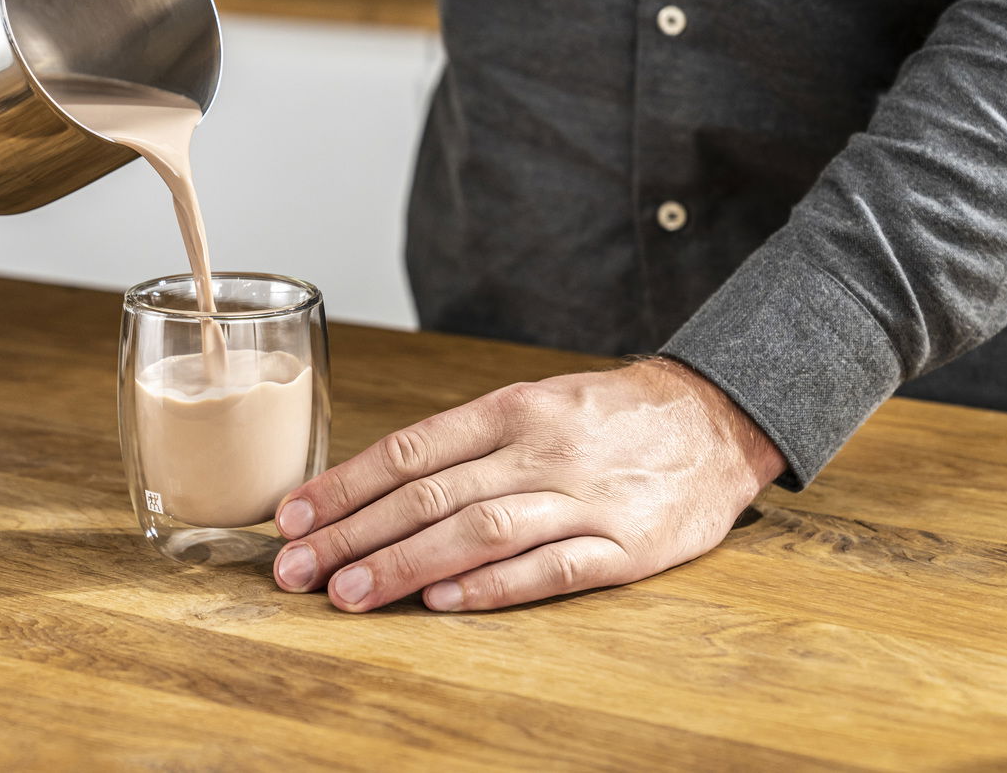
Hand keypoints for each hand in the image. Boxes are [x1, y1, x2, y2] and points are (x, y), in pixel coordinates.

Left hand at [272, 358, 786, 611]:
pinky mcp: (625, 547)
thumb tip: (376, 489)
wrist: (714, 419)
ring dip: (406, 564)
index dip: (345, 485)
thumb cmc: (605, 419)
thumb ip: (465, 445)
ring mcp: (583, 498)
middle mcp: (539, 449)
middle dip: (353, 533)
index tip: (292, 517)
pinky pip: (551, 569)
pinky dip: (494, 587)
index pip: (409, 449)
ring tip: (349, 592)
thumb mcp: (533, 405)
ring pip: (479, 530)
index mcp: (510, 409)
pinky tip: (443, 602)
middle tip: (295, 569)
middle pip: (429, 494)